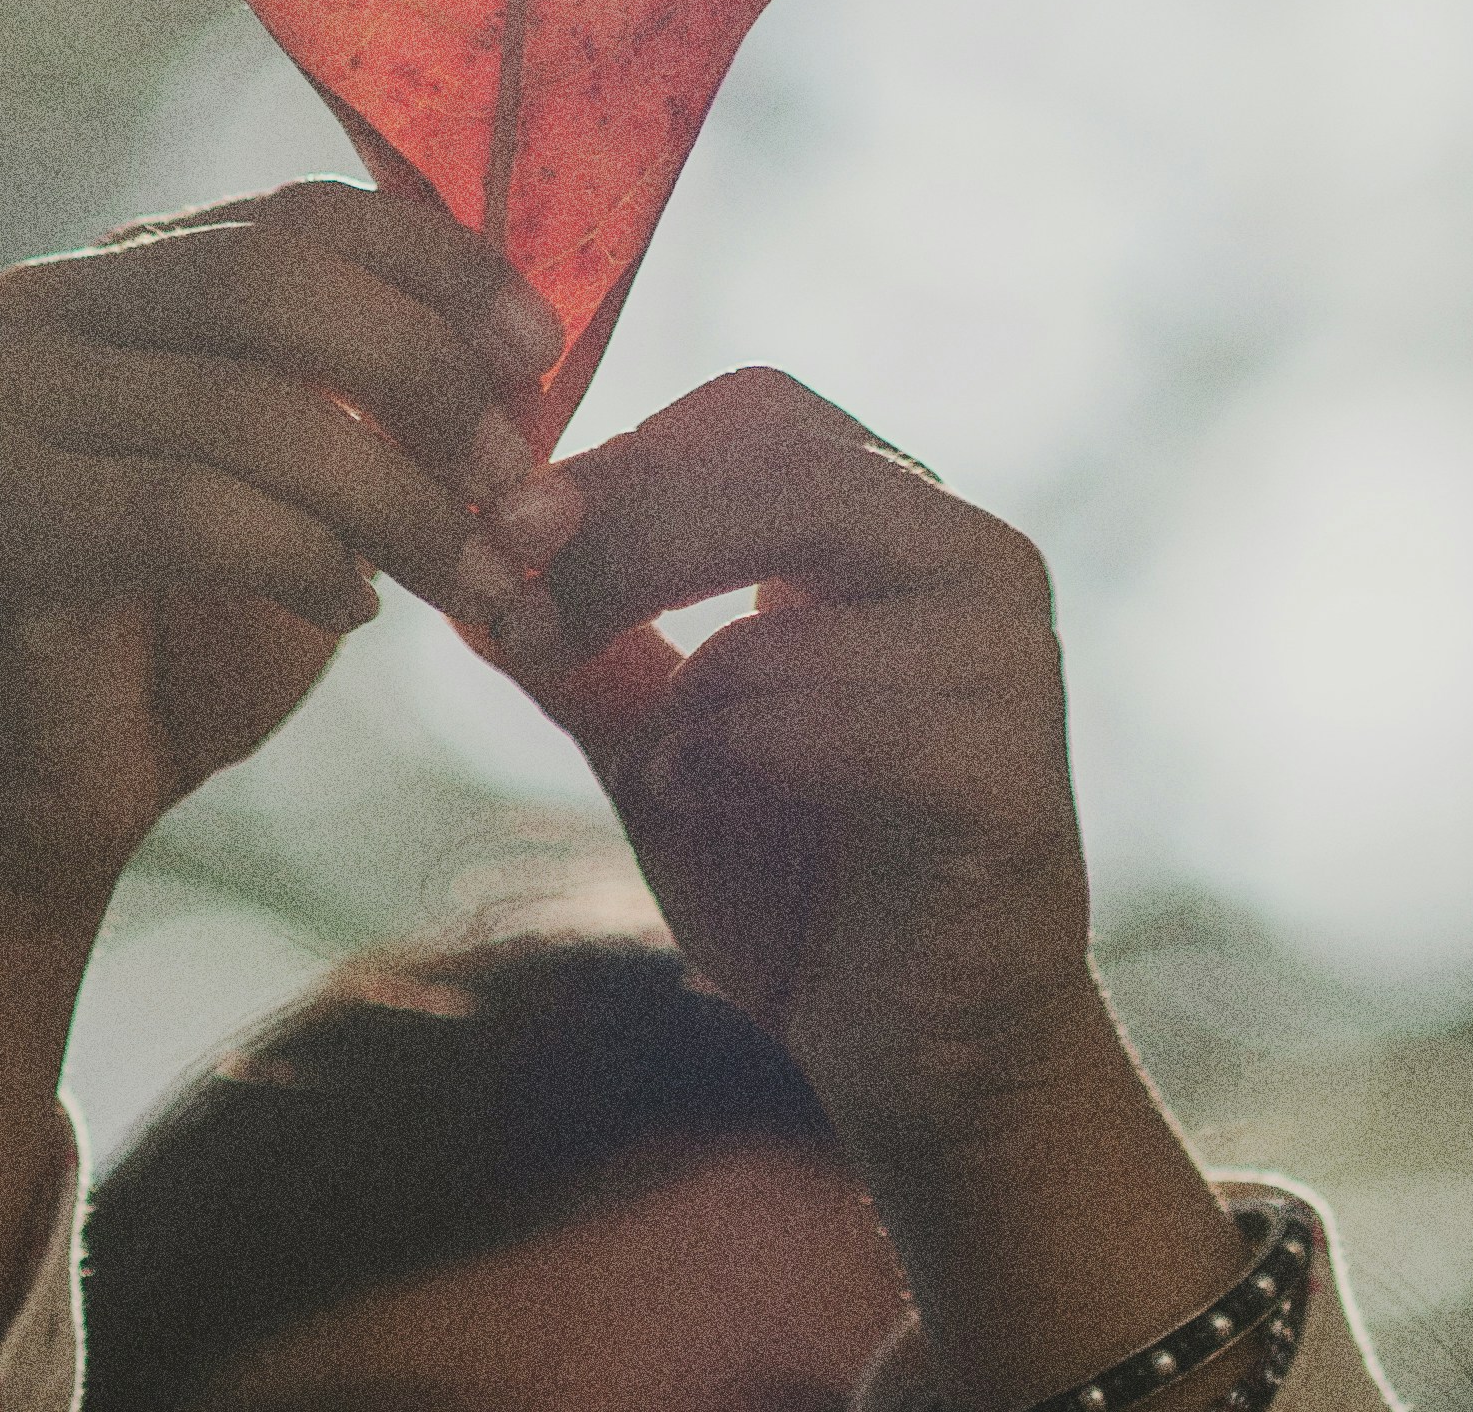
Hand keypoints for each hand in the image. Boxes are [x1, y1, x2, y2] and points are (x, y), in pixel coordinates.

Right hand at [0, 184, 572, 1378]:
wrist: (15, 800)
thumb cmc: (178, 635)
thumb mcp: (300, 491)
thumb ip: (381, 413)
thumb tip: (534, 385)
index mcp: (117, 270)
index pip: (296, 213)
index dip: (435, 263)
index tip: (540, 348)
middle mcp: (42, 308)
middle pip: (273, 280)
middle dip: (425, 372)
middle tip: (522, 482)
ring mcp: (7, 408)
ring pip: (250, 406)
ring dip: (398, 498)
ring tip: (476, 578)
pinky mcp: (1, 521)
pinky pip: (194, 511)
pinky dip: (303, 559)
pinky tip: (352, 611)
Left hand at [495, 364, 1091, 1138]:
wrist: (926, 1060)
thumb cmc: (798, 883)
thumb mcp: (667, 746)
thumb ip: (590, 656)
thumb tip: (463, 573)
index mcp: (894, 523)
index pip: (758, 412)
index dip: (624, 452)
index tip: (505, 526)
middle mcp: (969, 558)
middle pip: (785, 465)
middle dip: (627, 531)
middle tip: (520, 603)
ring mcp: (1009, 659)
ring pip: (802, 598)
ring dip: (690, 681)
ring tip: (660, 761)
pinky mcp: (1009, 774)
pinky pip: (850, 721)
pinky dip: (746, 753)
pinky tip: (706, 798)